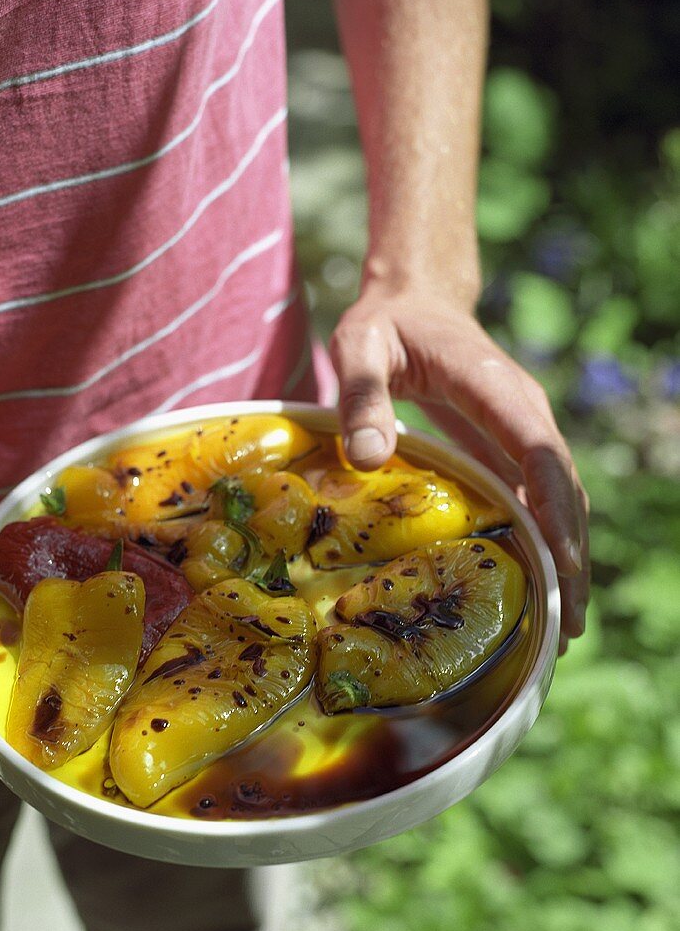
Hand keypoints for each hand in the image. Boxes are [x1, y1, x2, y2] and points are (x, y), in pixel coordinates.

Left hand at [330, 282, 589, 653]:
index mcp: (492, 385)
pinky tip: (538, 590)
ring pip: (560, 499)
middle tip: (567, 626)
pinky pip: (537, 499)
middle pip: (563, 487)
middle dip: (571, 554)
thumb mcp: (359, 345)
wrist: (416, 301)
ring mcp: (522, 431)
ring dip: (567, 560)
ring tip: (564, 629)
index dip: (553, 505)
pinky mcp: (510, 449)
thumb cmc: (385, 325)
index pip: (537, 448)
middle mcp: (523, 411)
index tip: (562, 560)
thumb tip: (366, 459)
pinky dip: (544, 544)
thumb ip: (360, 395)